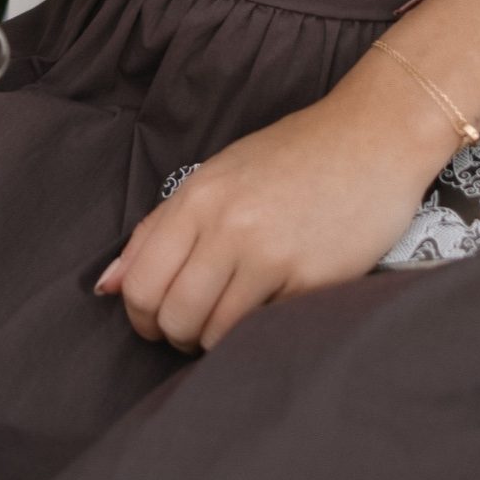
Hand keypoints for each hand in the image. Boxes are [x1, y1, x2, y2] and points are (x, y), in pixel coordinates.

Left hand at [96, 83, 444, 353]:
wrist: (373, 138)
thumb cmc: (292, 159)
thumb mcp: (217, 177)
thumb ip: (161, 229)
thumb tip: (107, 284)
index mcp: (197, 196)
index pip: (139, 282)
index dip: (140, 316)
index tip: (157, 319)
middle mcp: (225, 224)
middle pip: (170, 314)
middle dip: (174, 333)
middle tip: (195, 325)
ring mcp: (268, 253)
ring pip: (211, 332)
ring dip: (213, 341)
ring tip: (230, 321)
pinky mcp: (309, 279)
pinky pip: (259, 332)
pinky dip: (254, 335)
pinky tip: (266, 312)